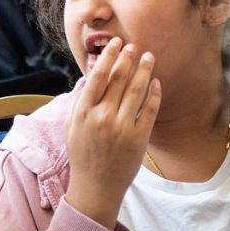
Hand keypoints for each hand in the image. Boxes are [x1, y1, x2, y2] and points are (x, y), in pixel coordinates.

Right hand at [65, 38, 160, 229]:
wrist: (95, 186)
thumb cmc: (82, 154)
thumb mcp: (73, 126)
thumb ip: (81, 101)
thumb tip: (91, 76)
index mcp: (83, 112)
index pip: (98, 76)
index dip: (109, 57)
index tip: (117, 44)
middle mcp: (102, 117)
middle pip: (119, 79)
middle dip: (128, 58)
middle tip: (135, 46)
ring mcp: (122, 127)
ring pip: (137, 90)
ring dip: (144, 70)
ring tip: (149, 57)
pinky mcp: (139, 138)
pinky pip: (149, 109)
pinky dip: (154, 93)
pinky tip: (156, 82)